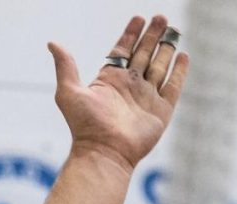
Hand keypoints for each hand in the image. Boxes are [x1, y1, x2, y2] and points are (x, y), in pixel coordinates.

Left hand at [47, 15, 189, 171]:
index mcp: (111, 79)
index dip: (131, 34)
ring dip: (167, 48)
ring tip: (174, 30)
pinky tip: (183, 56)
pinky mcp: (161, 110)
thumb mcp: (69, 92)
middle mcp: (130, 86)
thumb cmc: (85, 126)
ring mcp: (147, 97)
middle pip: (144, 54)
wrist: (105, 151)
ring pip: (160, 66)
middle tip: (161, 17)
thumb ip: (65, 66)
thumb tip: (53, 43)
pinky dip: (179, 72)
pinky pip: (173, 87)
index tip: (139, 18)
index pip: (124, 50)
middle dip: (153, 35)